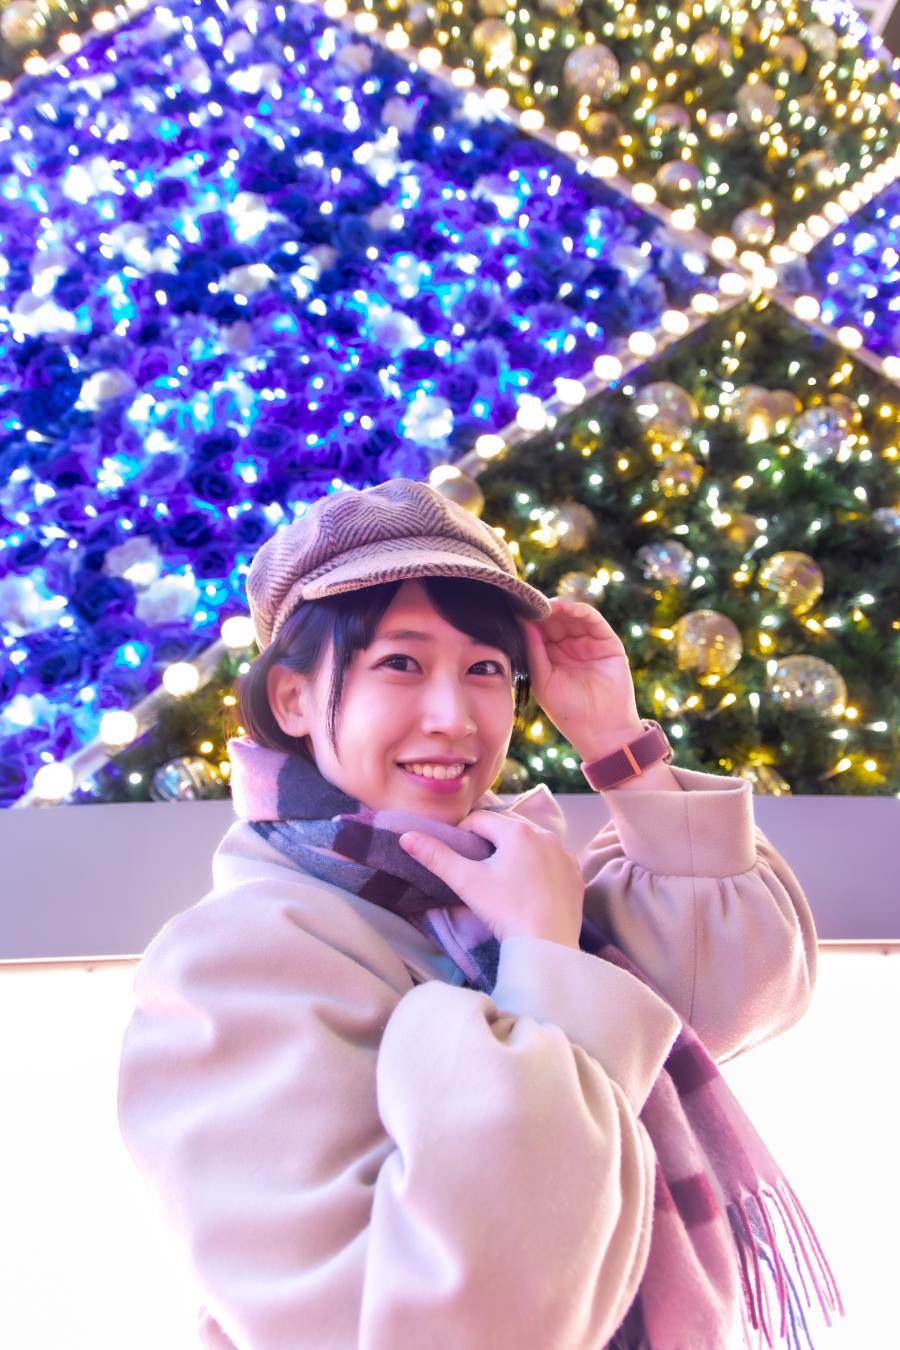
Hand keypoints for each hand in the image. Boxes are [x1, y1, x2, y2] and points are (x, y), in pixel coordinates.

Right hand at [398, 810, 584, 948]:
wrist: (547, 945)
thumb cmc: (505, 910)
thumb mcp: (467, 882)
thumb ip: (436, 856)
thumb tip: (406, 835)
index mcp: (517, 831)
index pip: (480, 820)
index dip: (462, 833)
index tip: (456, 855)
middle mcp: (545, 833)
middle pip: (507, 827)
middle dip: (489, 840)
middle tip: (477, 866)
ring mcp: (564, 853)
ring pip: (532, 842)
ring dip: (515, 851)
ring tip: (502, 876)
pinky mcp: (575, 873)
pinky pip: (552, 859)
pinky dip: (538, 865)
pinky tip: (529, 886)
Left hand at [522, 599, 642, 762]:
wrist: (600, 730)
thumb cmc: (568, 711)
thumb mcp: (543, 680)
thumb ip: (533, 651)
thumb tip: (522, 622)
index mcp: (550, 656)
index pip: (538, 631)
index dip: (528, 619)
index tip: (514, 608)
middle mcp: (569, 646)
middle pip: (554, 620)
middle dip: (542, 610)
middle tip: (529, 602)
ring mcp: (588, 643)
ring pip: (572, 616)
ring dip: (559, 607)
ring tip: (545, 605)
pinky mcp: (607, 642)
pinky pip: (593, 620)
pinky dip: (580, 611)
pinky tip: (566, 608)